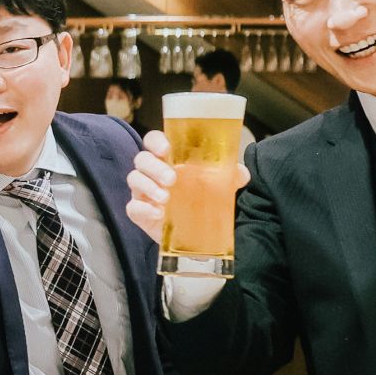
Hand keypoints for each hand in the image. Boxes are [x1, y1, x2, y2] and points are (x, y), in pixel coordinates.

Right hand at [126, 130, 248, 244]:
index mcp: (168, 159)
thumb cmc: (203, 200)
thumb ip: (231, 175)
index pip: (153, 141)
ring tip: (166, 198)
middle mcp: (152, 172)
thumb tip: (242, 173)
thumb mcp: (221, 185)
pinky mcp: (140, 213)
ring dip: (148, 186)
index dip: (155, 141)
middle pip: (141, 159)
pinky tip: (158, 213)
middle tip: (173, 179)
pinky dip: (142, 208)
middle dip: (154, 167)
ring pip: (134, 179)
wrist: (198, 233)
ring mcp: (143, 192)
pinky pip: (133, 207)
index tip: (166, 148)